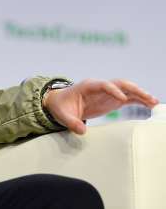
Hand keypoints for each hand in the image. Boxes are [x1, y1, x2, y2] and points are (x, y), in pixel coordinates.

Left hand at [43, 78, 158, 134]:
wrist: (61, 103)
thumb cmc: (61, 106)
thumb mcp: (62, 115)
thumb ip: (71, 122)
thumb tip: (82, 130)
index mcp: (87, 86)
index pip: (103, 85)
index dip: (112, 90)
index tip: (121, 98)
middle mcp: (100, 87)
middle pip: (119, 84)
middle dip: (133, 89)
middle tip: (147, 97)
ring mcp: (108, 93)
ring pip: (127, 90)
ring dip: (140, 94)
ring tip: (154, 102)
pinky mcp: (112, 100)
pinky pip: (129, 99)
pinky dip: (139, 101)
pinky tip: (151, 105)